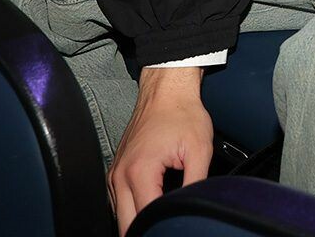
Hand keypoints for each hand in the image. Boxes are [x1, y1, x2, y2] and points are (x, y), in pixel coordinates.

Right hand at [110, 68, 212, 234]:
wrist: (166, 91)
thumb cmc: (182, 113)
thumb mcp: (199, 150)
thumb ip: (196, 184)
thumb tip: (195, 207)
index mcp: (139, 172)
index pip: (146, 217)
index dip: (162, 228)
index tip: (175, 228)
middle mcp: (120, 175)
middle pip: (126, 224)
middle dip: (146, 229)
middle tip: (166, 228)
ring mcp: (115, 173)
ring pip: (119, 215)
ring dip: (137, 221)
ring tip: (159, 221)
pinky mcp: (116, 170)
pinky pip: (117, 202)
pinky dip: (131, 210)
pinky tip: (148, 209)